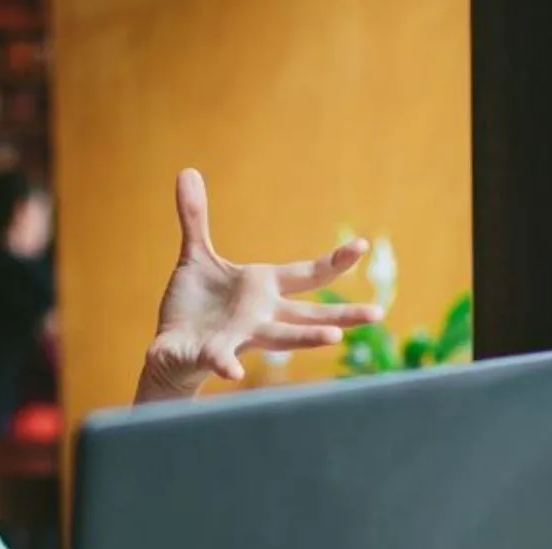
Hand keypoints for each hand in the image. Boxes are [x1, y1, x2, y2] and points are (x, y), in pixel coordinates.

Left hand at [138, 168, 384, 402]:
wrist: (172, 346)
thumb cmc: (193, 305)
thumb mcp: (196, 256)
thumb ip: (195, 217)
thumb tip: (188, 170)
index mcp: (263, 287)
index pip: (307, 274)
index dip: (335, 262)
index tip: (362, 245)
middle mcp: (262, 314)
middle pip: (309, 315)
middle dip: (342, 314)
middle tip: (378, 314)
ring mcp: (241, 335)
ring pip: (280, 338)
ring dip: (307, 338)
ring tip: (334, 337)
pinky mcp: (213, 353)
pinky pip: (222, 360)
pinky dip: (228, 366)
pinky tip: (234, 374)